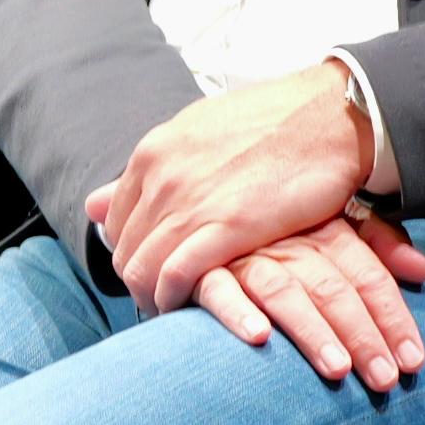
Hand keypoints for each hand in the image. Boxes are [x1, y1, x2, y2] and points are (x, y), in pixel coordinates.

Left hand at [84, 63, 377, 298]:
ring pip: (141, 267)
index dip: (129, 249)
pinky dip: (172, 299)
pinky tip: (187, 307)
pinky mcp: (226, 227)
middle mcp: (162, 176)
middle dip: (137, 278)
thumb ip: (150, 172)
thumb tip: (95, 203)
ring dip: (152, 295)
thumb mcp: (197, 132)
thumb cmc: (273, 123)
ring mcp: (190, 201)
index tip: (149, 265)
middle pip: (124, 248)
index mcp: (153, 151)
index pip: (113, 219)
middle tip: (160, 295)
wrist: (328, 115)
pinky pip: (175, 276)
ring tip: (173, 308)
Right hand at [170, 213, 424, 390]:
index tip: (413, 361)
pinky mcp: (198, 267)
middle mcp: (287, 241)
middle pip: (333, 288)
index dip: (393, 316)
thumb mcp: (331, 219)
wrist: (203, 182)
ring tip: (337, 369)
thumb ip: (377, 244)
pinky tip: (259, 338)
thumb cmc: (276, 218)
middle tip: (384, 379)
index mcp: (323, 229)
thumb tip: (423, 270)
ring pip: (285, 291)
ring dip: (312, 330)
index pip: (367, 274)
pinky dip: (237, 312)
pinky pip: (217, 289)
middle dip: (362, 335)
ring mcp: (244, 254)